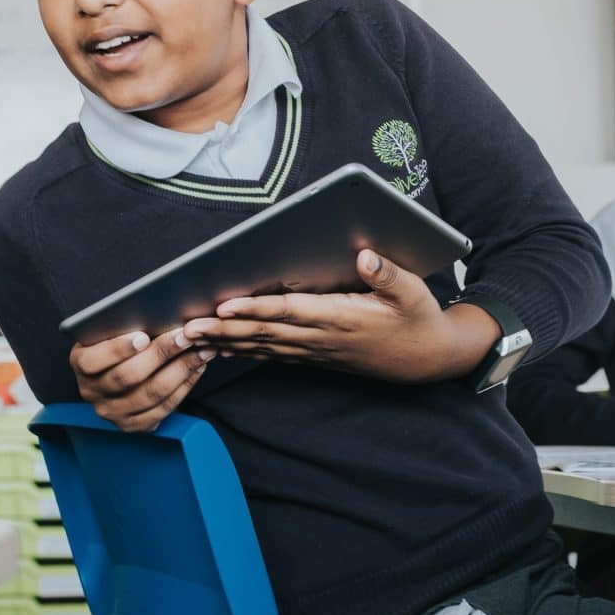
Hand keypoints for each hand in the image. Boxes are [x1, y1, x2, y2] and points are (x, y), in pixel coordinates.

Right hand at [69, 326, 212, 432]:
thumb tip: (154, 309)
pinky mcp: (134, 425)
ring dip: (181, 369)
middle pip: (128, 377)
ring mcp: (112, 412)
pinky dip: (185, 386)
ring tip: (201, 349)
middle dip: (161, 354)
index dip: (118, 349)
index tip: (143, 336)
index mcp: (80, 364)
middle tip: (186, 336)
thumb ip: (122, 323)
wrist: (117, 373)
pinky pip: (164, 407)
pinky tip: (197, 367)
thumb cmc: (117, 340)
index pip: (93, 361)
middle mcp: (92, 392)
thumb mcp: (109, 330)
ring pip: (151, 393)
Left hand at [181, 250, 492, 383]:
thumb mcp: (413, 292)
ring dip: (223, 343)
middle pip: (264, 333)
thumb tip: (364, 255)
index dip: (255, 310)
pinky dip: (242, 352)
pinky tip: (217, 350)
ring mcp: (315, 350)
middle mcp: (322, 338)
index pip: (289, 313)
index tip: (225, 307)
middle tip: (186, 327)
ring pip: (261, 347)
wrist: (428, 359)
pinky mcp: (314, 356)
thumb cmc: (417, 318)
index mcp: (341, 319)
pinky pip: (271, 355)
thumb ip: (387, 274)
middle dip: (223, 330)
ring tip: (188, 339)